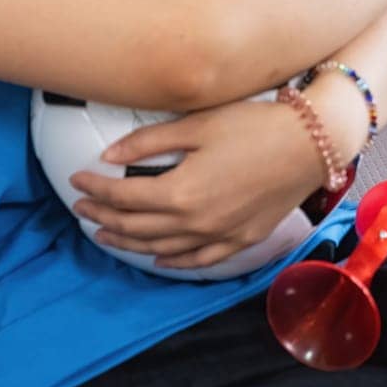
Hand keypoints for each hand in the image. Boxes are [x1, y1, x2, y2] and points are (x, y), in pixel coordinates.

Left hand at [68, 97, 322, 270]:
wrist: (309, 144)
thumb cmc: (254, 126)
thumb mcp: (197, 125)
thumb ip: (149, 142)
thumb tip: (108, 156)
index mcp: (180, 192)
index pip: (123, 196)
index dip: (95, 189)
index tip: (76, 180)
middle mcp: (194, 222)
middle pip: (137, 226)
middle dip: (104, 216)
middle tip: (81, 208)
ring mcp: (218, 236)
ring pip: (161, 248)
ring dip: (129, 242)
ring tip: (106, 234)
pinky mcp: (240, 239)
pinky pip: (199, 260)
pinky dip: (173, 262)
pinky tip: (159, 258)